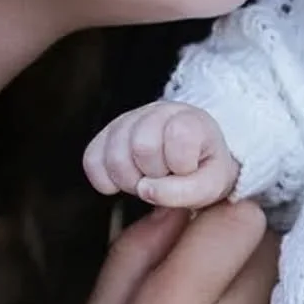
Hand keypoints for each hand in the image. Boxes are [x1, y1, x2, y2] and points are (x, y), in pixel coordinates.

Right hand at [56, 201, 278, 303]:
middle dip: (244, 233)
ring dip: (261, 267)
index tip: (201, 214)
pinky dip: (269, 302)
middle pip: (272, 243)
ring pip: (288, 275)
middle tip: (212, 248)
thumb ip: (138, 253)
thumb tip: (181, 203)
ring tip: (224, 285)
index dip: (222, 207)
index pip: (239, 222)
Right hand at [84, 101, 238, 208]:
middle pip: (142, 146)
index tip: (188, 170)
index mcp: (190, 120)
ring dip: (130, 180)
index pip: (177, 137)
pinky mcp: (107, 133)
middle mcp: (158, 112)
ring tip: (146, 180)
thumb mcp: (212, 185)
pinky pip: (91, 158)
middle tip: (165, 179)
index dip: (181, 165)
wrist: (192, 159)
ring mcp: (129, 120)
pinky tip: (121, 184)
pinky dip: (104, 179)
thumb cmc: (203, 171)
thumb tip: (145, 189)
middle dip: (153, 174)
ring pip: (114, 154)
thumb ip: (186, 191)